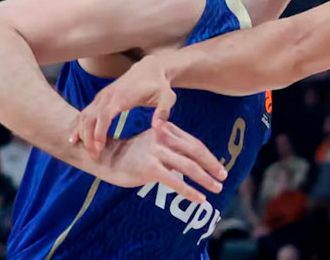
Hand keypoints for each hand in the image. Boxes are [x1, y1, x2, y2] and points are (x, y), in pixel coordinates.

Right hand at [70, 55, 176, 158]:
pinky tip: (77, 140)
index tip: (99, 148)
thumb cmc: (159, 85)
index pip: (104, 115)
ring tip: (87, 151)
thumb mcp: (167, 98)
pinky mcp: (100, 98)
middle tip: (93, 156)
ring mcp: (102, 96)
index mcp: (123, 96)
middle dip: (88, 137)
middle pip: (90, 118)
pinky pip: (86, 112)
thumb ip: (163, 112)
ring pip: (85, 115)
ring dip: (82, 133)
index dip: (99, 132)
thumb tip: (158, 127)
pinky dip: (80, 126)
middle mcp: (108, 96)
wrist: (150, 68)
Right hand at [97, 119, 225, 202]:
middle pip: (196, 152)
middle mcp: (164, 139)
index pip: (194, 143)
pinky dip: (190, 191)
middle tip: (223, 176)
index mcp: (167, 130)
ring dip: (205, 179)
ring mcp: (157, 153)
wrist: (105, 156)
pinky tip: (200, 199)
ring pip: (189, 167)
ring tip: (216, 188)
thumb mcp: (153, 142)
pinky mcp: (150, 169)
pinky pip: (175, 182)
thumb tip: (192, 157)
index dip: (209, 156)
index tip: (219, 167)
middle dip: (212, 165)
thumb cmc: (132, 152)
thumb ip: (171, 145)